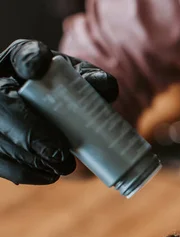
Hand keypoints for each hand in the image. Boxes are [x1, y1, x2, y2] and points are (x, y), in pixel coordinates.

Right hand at [0, 39, 118, 184]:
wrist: (58, 109)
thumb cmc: (71, 92)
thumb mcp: (82, 81)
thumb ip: (94, 82)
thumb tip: (107, 89)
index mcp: (24, 61)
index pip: (22, 54)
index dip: (29, 60)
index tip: (39, 68)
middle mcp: (2, 83)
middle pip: (2, 105)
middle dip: (28, 132)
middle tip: (59, 154)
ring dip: (28, 157)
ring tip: (60, 168)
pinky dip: (21, 171)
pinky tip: (46, 176)